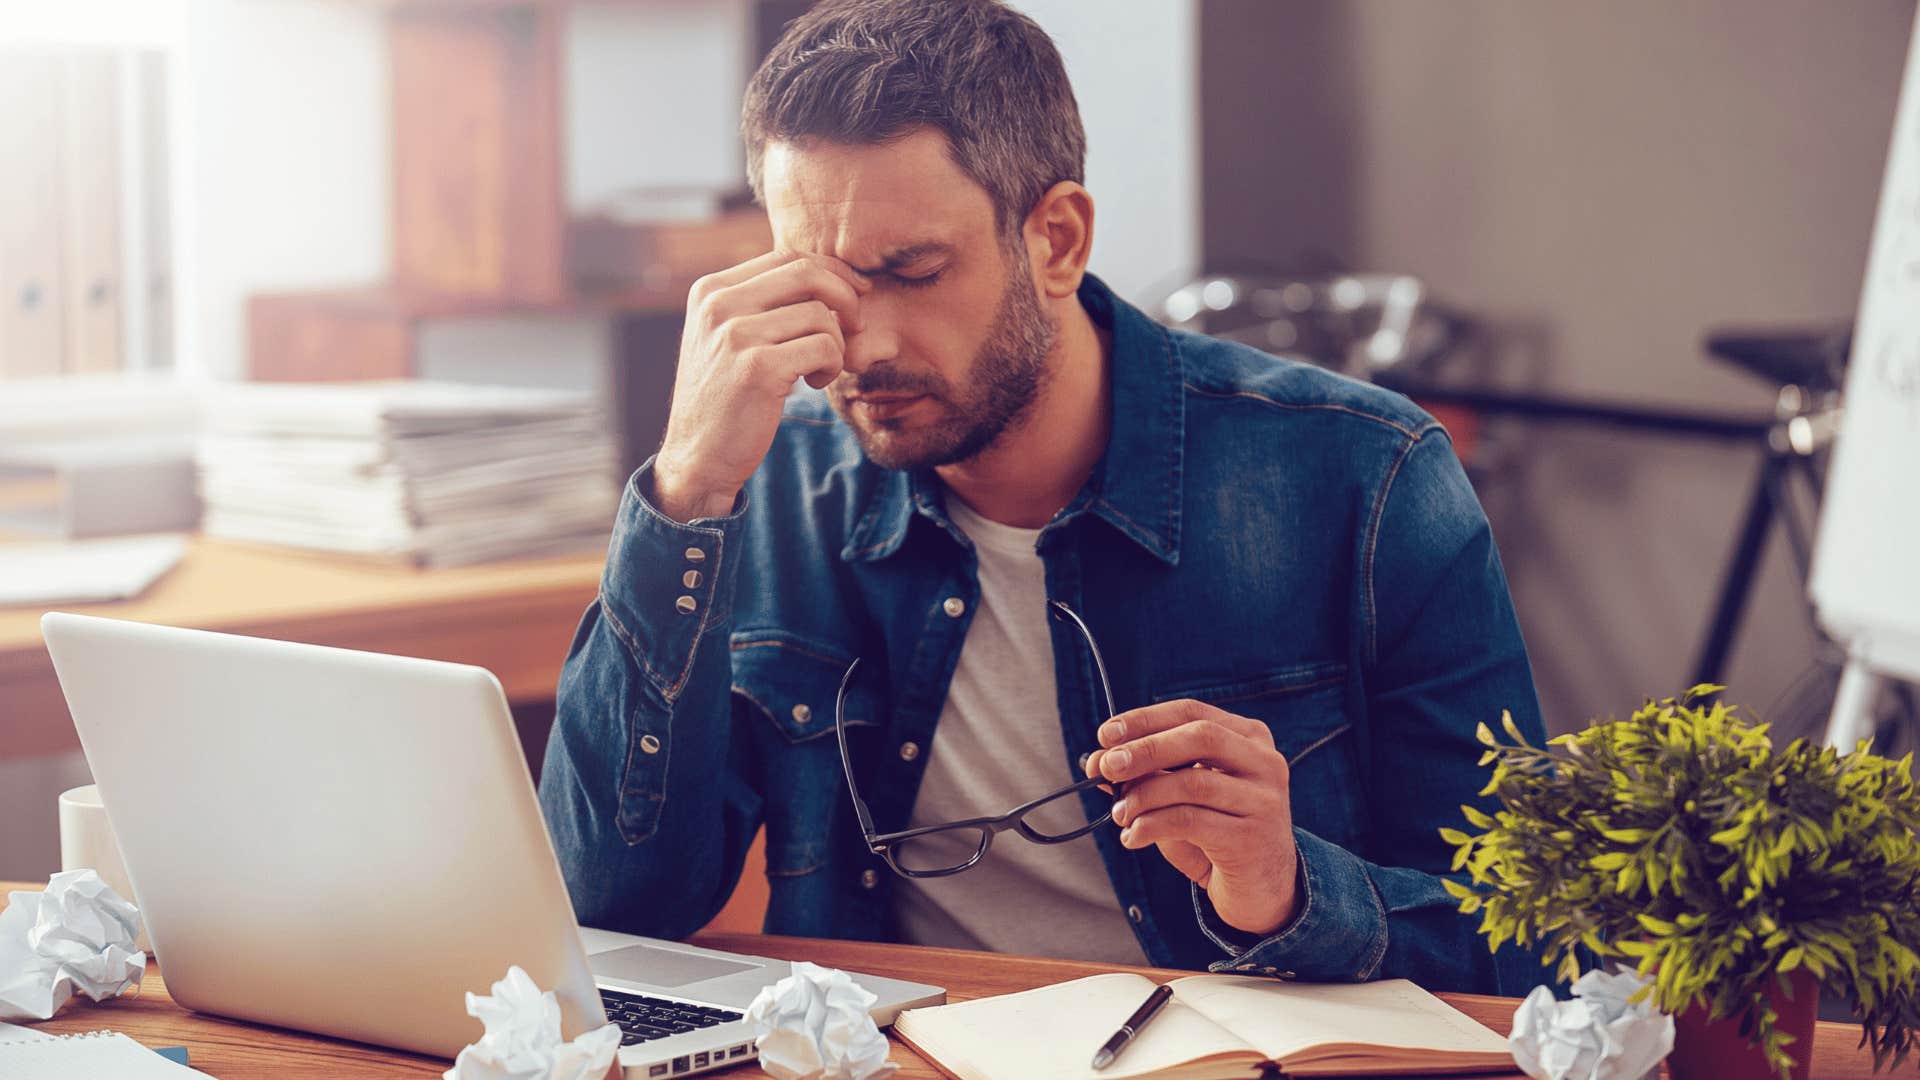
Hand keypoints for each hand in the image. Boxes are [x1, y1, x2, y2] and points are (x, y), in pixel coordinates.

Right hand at [652, 251, 869, 522]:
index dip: (831, 272)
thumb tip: (825, 274)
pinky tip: (814, 383)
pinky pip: (824, 347)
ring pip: (821, 314)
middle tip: (856, 325)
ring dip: (837, 344)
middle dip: (846, 296)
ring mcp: (735, 334)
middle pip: (807, 273)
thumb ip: (759, 303)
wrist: (697, 457)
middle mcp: (718, 305)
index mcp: (710, 290)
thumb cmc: (724, 398)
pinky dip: (832, 365)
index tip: (854, 294)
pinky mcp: (758, 368)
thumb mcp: (726, 338)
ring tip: (821, 368)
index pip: (786, 257)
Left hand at [1084, 699, 1301, 936]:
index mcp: (1249, 738)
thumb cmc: (1216, 833)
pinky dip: (1152, 826)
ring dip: (1144, 796)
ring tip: (1119, 814)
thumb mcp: (1180, 797)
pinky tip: (1133, 837)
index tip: (1105, 735)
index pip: (1192, 712)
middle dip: (1145, 750)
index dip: (1145, 719)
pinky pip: (1191, 821)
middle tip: (1106, 768)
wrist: (1261, 889)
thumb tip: (1097, 761)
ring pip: (1193, 782)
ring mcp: (1263, 800)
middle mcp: (1265, 762)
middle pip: (1200, 737)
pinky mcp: (1252, 837)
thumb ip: (1148, 774)